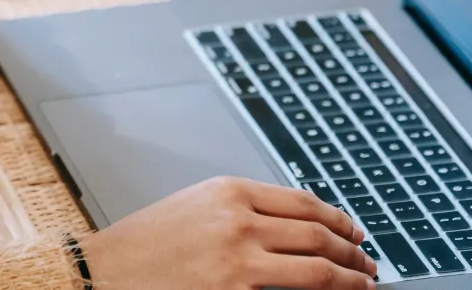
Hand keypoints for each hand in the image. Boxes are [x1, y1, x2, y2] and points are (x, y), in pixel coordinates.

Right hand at [80, 177, 376, 289]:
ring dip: (350, 279)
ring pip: (319, 269)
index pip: (304, 201)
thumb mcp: (194, 207)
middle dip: (353, 251)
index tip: (354, 230)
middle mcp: (239, 221)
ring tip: (363, 285)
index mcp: (229, 191)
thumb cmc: (142, 246)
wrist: (103, 276)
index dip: (339, 218)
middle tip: (368, 262)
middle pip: (319, 234)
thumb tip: (293, 225)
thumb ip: (241, 209)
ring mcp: (240, 262)